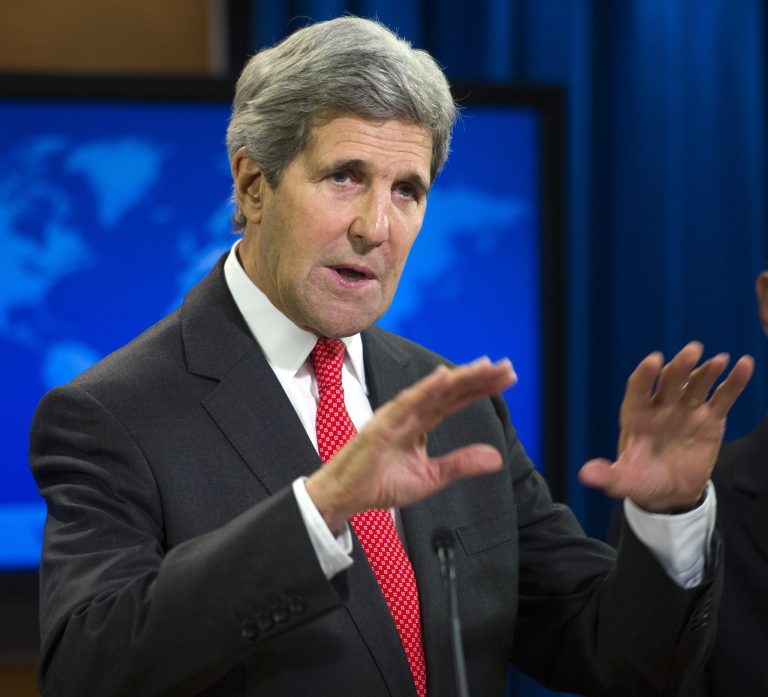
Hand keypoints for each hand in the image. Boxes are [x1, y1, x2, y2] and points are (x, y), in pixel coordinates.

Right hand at [306, 358, 516, 532]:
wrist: (348, 496)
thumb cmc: (381, 483)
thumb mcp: (432, 477)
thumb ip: (461, 464)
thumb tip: (497, 458)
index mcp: (422, 422)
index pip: (457, 400)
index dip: (481, 388)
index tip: (507, 378)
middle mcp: (412, 413)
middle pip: (450, 389)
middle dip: (478, 377)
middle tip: (506, 366)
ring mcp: (398, 415)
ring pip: (433, 391)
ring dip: (459, 377)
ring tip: (484, 366)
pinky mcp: (383, 423)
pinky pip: (407, 403)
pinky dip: (425, 388)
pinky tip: (444, 377)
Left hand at [578, 342, 752, 512]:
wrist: (669, 492)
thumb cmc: (640, 480)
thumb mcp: (623, 481)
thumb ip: (608, 475)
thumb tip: (585, 475)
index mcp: (636, 415)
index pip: (638, 389)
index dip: (645, 375)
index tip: (653, 360)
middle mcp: (660, 406)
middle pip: (670, 381)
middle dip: (679, 366)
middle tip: (692, 351)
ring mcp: (686, 410)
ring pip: (696, 384)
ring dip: (706, 370)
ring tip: (718, 360)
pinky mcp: (709, 419)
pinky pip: (722, 397)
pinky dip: (734, 381)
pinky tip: (744, 365)